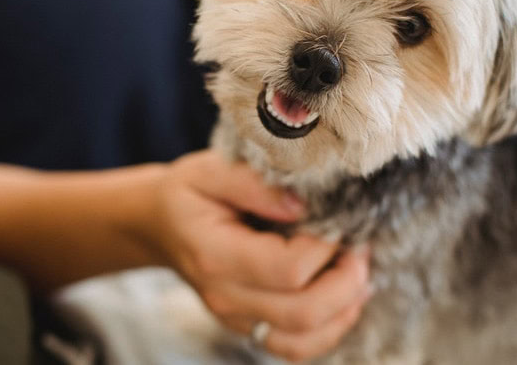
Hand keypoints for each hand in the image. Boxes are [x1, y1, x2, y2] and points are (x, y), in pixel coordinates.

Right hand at [148, 151, 371, 362]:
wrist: (158, 223)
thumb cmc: (188, 192)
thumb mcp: (211, 170)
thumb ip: (254, 184)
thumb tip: (303, 207)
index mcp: (214, 255)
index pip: (287, 270)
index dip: (324, 247)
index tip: (335, 219)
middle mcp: (224, 296)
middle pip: (302, 313)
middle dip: (346, 282)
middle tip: (358, 246)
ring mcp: (234, 318)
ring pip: (303, 341)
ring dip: (344, 311)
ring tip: (355, 273)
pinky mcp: (247, 326)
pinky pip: (295, 348)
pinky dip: (328, 329)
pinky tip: (340, 297)